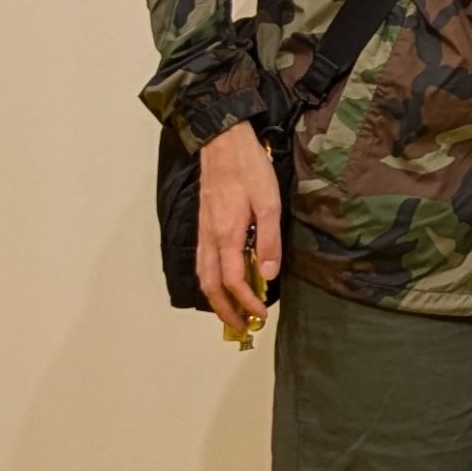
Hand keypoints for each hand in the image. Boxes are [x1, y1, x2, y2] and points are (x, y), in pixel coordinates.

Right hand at [196, 120, 282, 336]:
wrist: (223, 143)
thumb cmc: (249, 169)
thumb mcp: (269, 201)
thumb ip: (269, 239)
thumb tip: (267, 274)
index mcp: (226, 236)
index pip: (233, 282)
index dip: (246, 302)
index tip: (261, 315)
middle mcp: (209, 239)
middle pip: (211, 287)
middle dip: (225, 311)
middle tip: (243, 327)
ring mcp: (203, 233)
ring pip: (203, 277)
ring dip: (216, 300)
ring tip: (233, 312)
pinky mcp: (203, 226)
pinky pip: (202, 263)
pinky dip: (210, 282)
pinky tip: (222, 283)